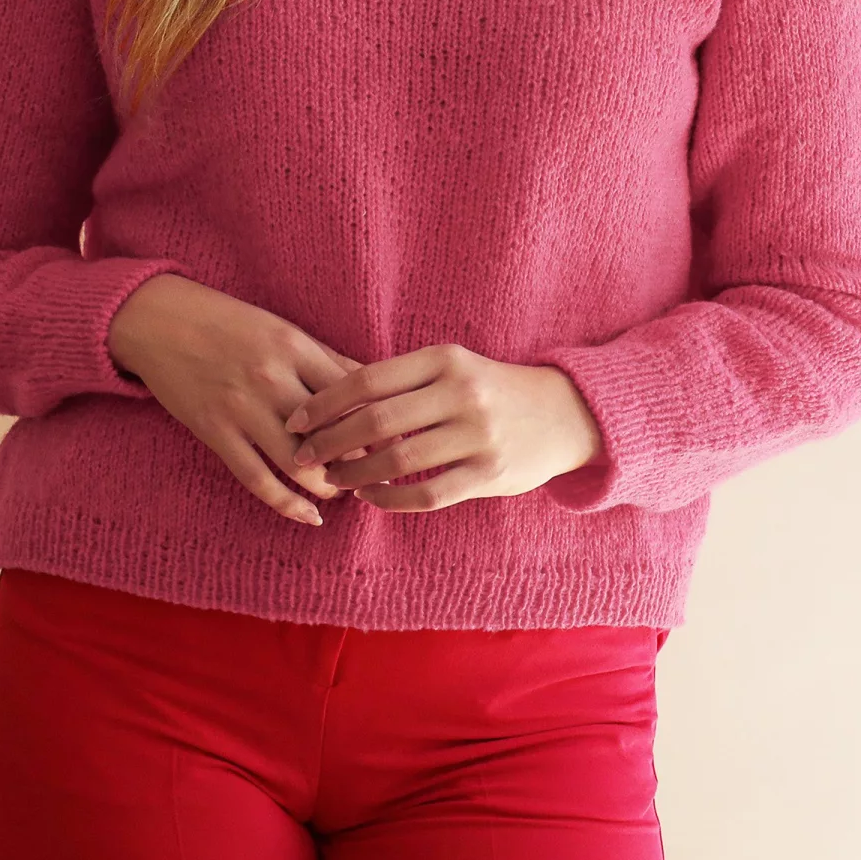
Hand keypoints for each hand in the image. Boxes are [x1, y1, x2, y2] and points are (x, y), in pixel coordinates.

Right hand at [105, 274, 374, 526]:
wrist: (159, 320)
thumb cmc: (228, 322)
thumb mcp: (281, 329)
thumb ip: (325, 358)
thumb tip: (373, 387)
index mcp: (293, 347)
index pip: (350, 393)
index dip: (375, 422)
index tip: (391, 440)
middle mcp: (271, 378)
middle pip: (330, 432)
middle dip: (357, 461)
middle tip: (372, 475)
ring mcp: (240, 408)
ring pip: (298, 462)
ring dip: (327, 485)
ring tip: (343, 493)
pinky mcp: (214, 431)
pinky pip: (256, 479)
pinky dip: (287, 504)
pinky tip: (309, 516)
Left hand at [283, 343, 603, 511]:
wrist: (564, 412)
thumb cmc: (491, 389)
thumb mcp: (453, 367)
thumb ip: (403, 381)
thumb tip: (330, 401)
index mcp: (444, 359)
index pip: (368, 380)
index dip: (324, 404)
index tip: (296, 421)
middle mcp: (461, 393)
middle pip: (376, 422)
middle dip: (329, 443)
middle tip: (302, 457)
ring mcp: (477, 435)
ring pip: (397, 462)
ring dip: (355, 474)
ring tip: (332, 479)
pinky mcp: (490, 474)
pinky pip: (427, 494)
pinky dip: (390, 499)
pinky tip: (370, 497)